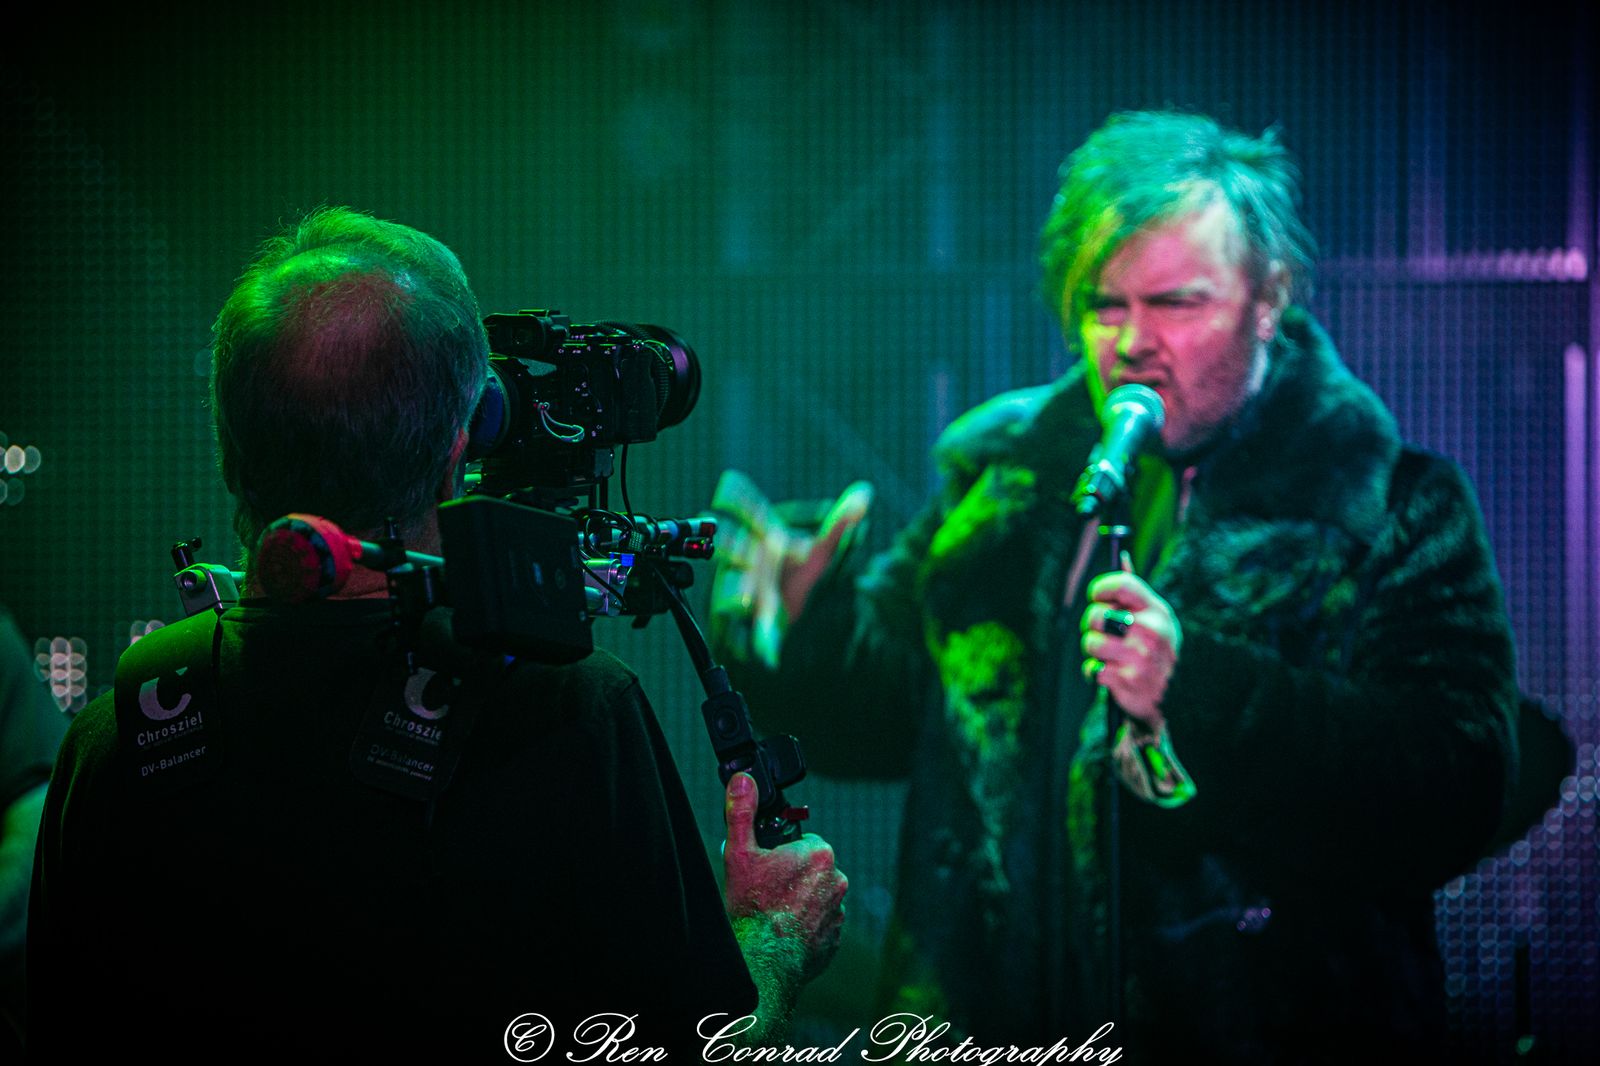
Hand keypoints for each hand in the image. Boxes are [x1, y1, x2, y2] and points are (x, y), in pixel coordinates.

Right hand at [710, 472, 870, 665]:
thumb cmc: (799, 583)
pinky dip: (758, 640)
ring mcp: (742, 595)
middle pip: (731, 550)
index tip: (728, 483)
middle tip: (718, 530)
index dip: (738, 498)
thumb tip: (864, 493)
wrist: (795, 630)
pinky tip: (767, 647)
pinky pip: (747, 632)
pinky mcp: (743, 627)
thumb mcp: (822, 557)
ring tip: (746, 599)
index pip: (748, 513)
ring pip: (733, 591)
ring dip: (737, 594)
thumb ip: (839, 527)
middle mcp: (747, 564)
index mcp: (763, 541)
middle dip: (728, 544)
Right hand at [722, 772, 846, 982]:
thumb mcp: (739, 853)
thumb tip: (744, 780)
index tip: (767, 868)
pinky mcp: (835, 938)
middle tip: (766, 890)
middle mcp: (837, 880)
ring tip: (772, 913)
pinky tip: (783, 932)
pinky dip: (805, 926)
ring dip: (799, 901)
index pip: (803, 842)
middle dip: (791, 876)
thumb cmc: (752, 907)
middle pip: (810, 869)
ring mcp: (838, 912)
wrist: (761, 960)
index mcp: (819, 854)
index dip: (781, 853)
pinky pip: (820, 924)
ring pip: (815, 896)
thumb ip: (742, 811)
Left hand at [1079, 566, 1181, 730]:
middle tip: (1100, 631)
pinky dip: (1094, 673)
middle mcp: (1151, 632)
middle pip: (1097, 614)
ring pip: (1091, 643)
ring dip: (1092, 651)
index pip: (1122, 584)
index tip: (1095, 595)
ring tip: (1107, 655)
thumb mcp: (1155, 618)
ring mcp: (1140, 658)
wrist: (1174, 699)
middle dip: (1091, 624)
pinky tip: (1109, 674)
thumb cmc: (1156, 650)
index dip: (1101, 588)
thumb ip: (1135, 591)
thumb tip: (1121, 556)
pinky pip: (1092, 669)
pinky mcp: (1127, 681)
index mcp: (1157, 612)